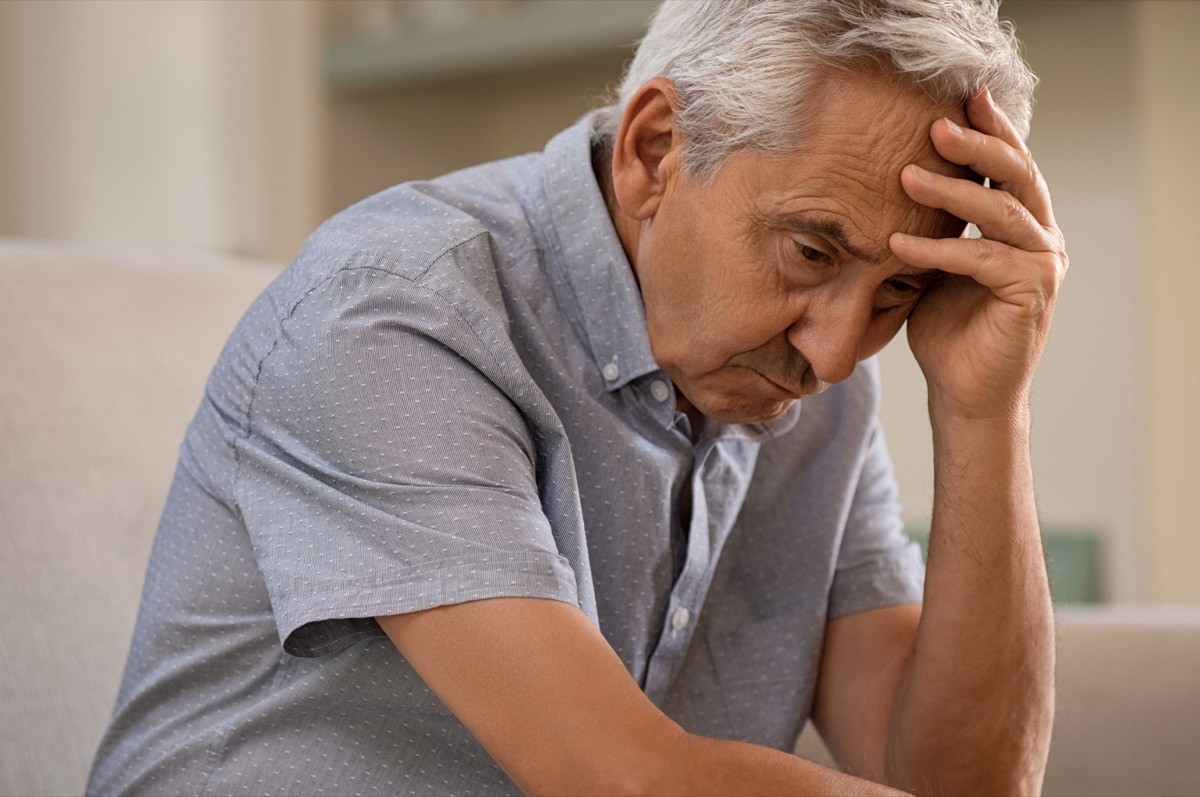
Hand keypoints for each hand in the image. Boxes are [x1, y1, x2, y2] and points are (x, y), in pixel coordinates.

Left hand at [890, 88, 1067, 422]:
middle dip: (976, 145)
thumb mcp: (933, 265)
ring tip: (905, 174)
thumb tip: (889, 179)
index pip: (1010, 166)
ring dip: (951, 190)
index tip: (959, 98)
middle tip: (935, 124)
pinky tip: (897, 243)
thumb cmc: (945, 329)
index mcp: (1022, 225)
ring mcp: (1043, 264)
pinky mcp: (1031, 293)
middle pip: (1016, 175)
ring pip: (1001, 211)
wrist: (962, 391)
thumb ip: (932, 225)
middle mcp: (1041, 238)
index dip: (989, 130)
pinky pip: (983, 258)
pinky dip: (938, 249)